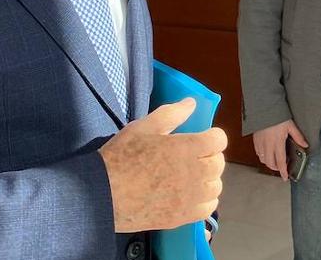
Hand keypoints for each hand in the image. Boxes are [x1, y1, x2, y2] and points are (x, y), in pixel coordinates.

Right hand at [100, 98, 227, 232]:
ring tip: (191, 176)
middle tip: (193, 156)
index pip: (219, 140)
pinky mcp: (182, 217)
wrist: (102, 195)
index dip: (212, 136)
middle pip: (219, 163)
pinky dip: (204, 200)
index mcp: (186, 148)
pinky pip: (208, 208)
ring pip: (215, 186)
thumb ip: (171, 114)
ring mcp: (189, 198)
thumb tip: (192, 103)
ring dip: (207, 179)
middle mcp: (193, 173)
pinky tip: (190, 195)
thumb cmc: (121, 157)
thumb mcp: (142, 128)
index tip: (201, 138)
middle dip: (209, 156)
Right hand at [253, 119, 307, 180]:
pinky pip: (258, 153)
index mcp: (277, 143)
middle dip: (276, 168)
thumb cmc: (278, 117)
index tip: (285, 178)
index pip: (280, 161)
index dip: (283, 171)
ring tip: (276, 160)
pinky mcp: (255, 141)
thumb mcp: (291, 126)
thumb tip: (305, 145)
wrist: (264, 109)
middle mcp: (267, 145)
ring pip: (263, 160)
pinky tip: (268, 153)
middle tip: (282, 167)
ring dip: (269, 162)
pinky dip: (263, 156)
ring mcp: (260, 143)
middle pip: (270, 163)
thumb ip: (298, 137)